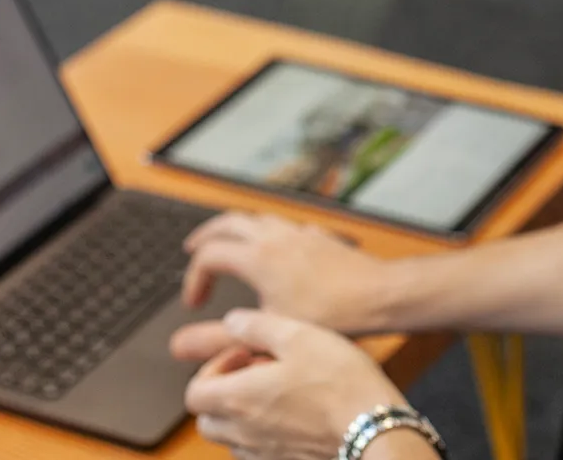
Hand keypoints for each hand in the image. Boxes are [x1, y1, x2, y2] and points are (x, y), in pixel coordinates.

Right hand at [178, 212, 390, 334]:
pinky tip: (277, 248)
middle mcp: (275, 238)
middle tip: (193, 248)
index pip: (209, 256)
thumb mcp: (269, 330)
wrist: (380, 295)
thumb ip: (222, 338)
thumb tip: (183, 344)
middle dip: (206, 235)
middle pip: (228, 222)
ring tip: (230, 243)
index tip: (195, 303)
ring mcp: (300, 233)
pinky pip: (287, 225)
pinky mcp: (320, 237)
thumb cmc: (331, 316)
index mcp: (257, 258)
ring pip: (258, 218)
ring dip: (237, 228)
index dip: (193, 278)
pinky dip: (271, 232)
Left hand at [185, 309, 412, 459]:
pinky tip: (295, 410)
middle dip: (222, 392)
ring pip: (231, 436)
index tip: (243, 354)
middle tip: (254, 372)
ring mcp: (263, 453)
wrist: (373, 427)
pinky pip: (257, 450)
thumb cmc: (339, 381)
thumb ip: (256, 325)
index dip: (212, 368)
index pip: (193, 392)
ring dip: (242, 412)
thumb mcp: (298, 334)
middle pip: (206, 418)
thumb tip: (233, 322)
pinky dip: (263, 431)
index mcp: (238, 397)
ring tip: (277, 390)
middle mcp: (243, 431)